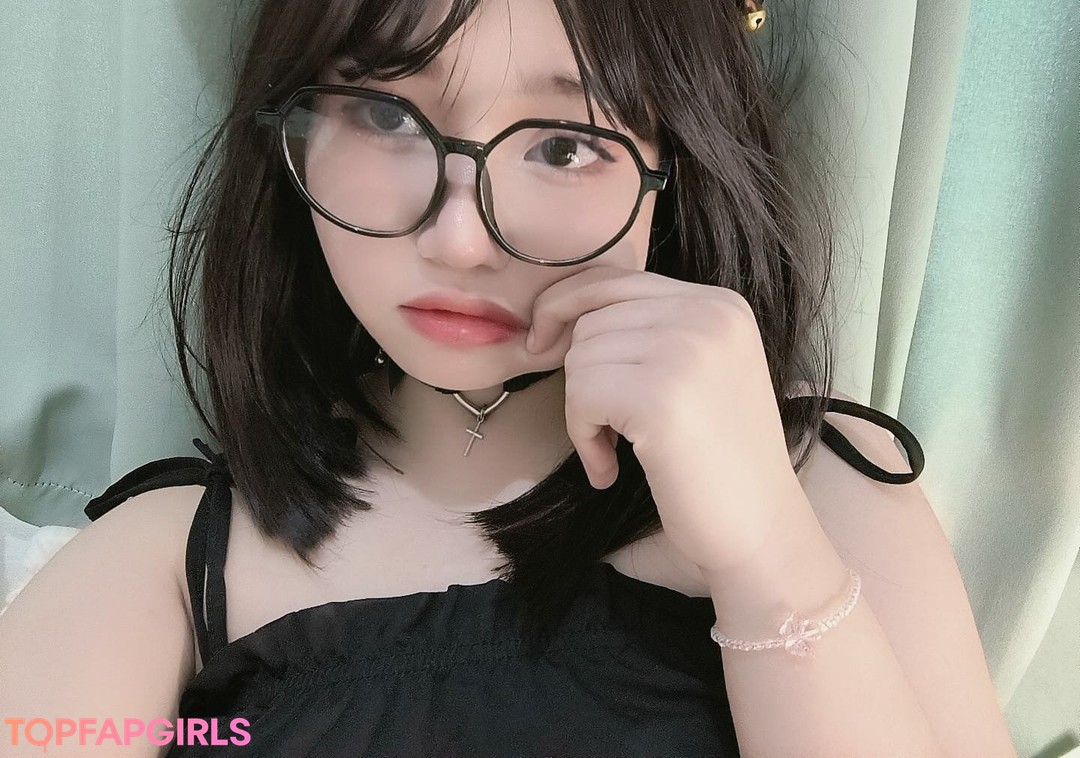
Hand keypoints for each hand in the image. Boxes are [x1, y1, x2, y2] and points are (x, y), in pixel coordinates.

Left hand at [526, 266, 809, 575]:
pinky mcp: (661, 395)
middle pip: (591, 320)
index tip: (541, 345)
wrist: (760, 531)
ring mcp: (688, 350)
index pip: (613, 279)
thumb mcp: (694, 374)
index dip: (564, 308)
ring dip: (583, 414)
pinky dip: (583, 437)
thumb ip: (645, 334)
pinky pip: (581, 396)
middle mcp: (708, 314)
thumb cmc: (717, 463)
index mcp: (719, 304)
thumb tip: (556, 318)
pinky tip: (610, 470)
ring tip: (616, 452)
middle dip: (581, 378)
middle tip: (606, 431)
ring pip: (580, 357)